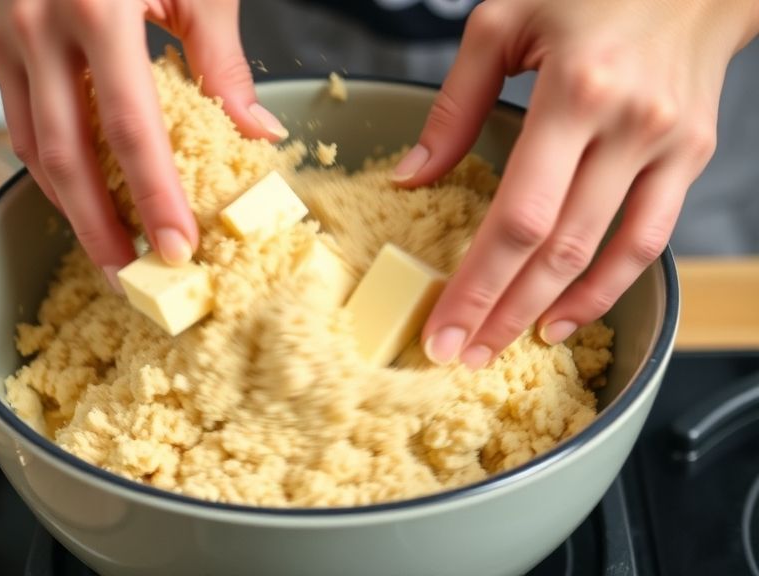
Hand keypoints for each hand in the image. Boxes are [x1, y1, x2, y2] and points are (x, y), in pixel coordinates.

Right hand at [0, 0, 286, 288]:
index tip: (177, 248)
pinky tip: (80, 195)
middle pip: (66, 158)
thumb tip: (255, 131)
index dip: (153, 196)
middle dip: (99, 229)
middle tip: (132, 279)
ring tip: (108, 250)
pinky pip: (18, 123)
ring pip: (32, 150)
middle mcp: (38, 27)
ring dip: (70, 209)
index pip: (129, 128)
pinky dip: (51, 168)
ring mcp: (7, 37)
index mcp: (96, 8)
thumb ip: (221, 59)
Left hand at [393, 0, 758, 367]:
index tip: (442, 328)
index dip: (477, 283)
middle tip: (462, 354)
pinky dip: (607, 286)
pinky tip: (567, 314)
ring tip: (506, 345)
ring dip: (551, 311)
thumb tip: (411, 177)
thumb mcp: (502, 23)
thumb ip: (454, 105)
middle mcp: (628, 126)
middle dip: (503, 312)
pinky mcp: (691, 158)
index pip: (518, 217)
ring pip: (605, 256)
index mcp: (575, 92)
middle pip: (557, 249)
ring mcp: (668, 147)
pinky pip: (649, 241)